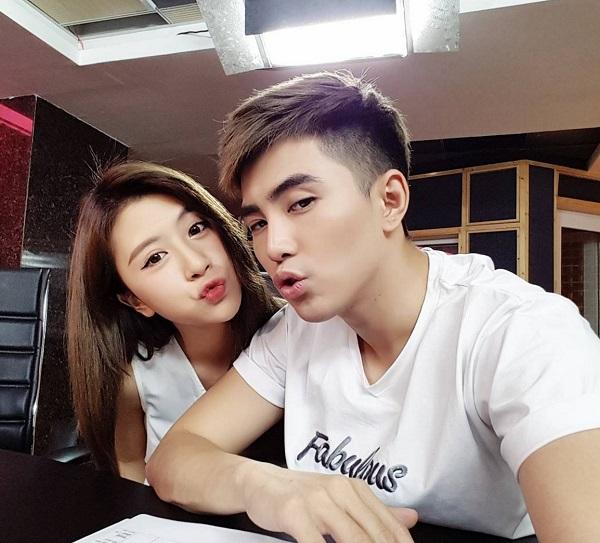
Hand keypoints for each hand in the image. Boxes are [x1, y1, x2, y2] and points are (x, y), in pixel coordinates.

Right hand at [240, 463, 416, 541]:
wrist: (260, 480)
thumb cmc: (302, 494)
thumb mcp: (340, 496)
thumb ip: (374, 510)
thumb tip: (413, 518)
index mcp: (355, 487)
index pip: (388, 525)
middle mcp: (339, 489)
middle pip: (372, 535)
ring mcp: (317, 499)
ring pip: (351, 540)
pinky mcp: (294, 511)